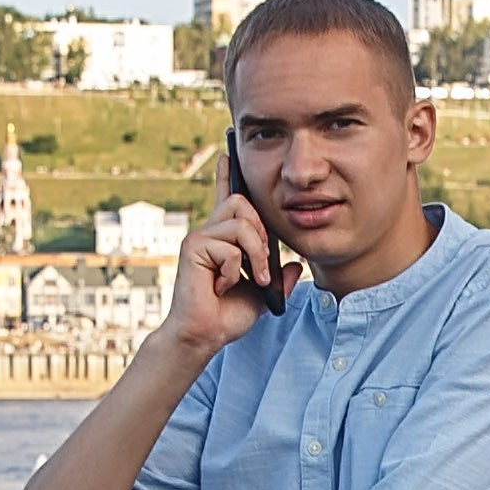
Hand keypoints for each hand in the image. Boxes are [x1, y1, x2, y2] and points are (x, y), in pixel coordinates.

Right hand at [159, 150, 294, 358]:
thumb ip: (280, 280)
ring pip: (242, 225)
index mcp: (224, 239)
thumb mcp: (264, 295)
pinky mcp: (193, 247)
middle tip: (262, 266)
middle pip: (243, 203)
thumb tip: (297, 266)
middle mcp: (209, 233)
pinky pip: (230, 248)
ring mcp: (200, 238)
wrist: (205, 335)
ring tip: (251, 279)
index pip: (226, 200)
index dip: (227, 176)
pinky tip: (222, 286)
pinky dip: (236, 271)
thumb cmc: (227, 316)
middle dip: (261, 234)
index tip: (227, 154)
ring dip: (255, 255)